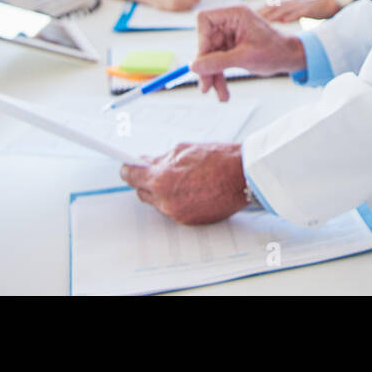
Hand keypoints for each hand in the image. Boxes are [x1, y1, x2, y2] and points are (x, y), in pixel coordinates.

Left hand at [120, 142, 247, 223]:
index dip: (128, 170)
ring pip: (159, 202)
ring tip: (183, 179)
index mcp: (161, 179)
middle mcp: (166, 200)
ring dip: (164, 191)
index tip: (127, 167)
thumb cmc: (219, 160)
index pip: (131, 176)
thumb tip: (146, 161)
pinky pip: (174, 210)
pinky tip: (193, 189)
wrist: (244, 177)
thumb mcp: (185, 150)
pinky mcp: (189, 221)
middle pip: (142, 192)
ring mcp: (177, 213)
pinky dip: (178, 200)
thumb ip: (161, 158)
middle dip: (147, 181)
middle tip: (158, 170)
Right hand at [191, 5, 306, 99]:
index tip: (204, 60)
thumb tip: (193, 67)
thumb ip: (218, 62)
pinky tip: (223, 93)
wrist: (291, 58)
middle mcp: (230, 22)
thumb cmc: (275, 51)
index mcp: (235, 14)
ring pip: (210, 56)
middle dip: (206, 67)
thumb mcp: (245, 58)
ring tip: (221, 96)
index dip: (200, 39)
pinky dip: (220, 77)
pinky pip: (218, 62)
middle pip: (205, 42)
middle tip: (206, 88)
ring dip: (213, 76)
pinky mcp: (231, 47)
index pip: (204, 19)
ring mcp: (230, 35)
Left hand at [258, 0, 339, 22]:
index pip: (275, 5)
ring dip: (275, 14)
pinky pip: (299, 13)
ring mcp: (302, 5)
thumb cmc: (318, 9)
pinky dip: (291, 16)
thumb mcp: (303, 10)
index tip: (254, 15)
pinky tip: (284, 20)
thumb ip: (293, 14)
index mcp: (292, 2)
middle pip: (277, 6)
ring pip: (286, 9)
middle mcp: (295, 2)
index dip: (265, 9)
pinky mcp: (310, 9)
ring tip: (265, 20)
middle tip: (254, 18)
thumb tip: (283, 20)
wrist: (333, 3)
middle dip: (265, 12)